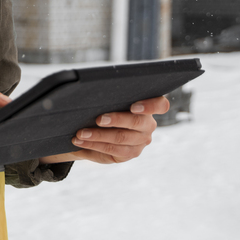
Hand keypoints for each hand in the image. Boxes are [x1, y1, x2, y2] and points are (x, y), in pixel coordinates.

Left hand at [39, 95, 170, 165]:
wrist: (102, 131)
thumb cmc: (106, 107)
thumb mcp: (110, 100)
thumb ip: (109, 94)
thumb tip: (87, 85)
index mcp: (148, 107)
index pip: (161, 104)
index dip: (150, 105)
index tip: (133, 106)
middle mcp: (148, 125)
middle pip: (137, 123)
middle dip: (116, 120)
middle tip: (98, 119)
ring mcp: (141, 141)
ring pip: (121, 138)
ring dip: (97, 135)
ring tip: (80, 133)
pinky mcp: (130, 154)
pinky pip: (112, 150)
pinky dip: (93, 145)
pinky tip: (79, 141)